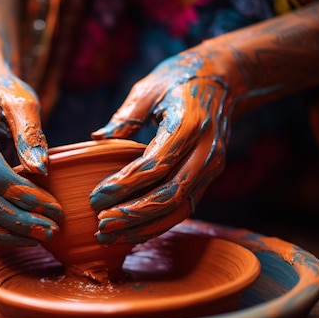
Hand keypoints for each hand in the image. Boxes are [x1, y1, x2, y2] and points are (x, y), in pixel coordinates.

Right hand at [0, 52, 61, 246]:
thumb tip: (39, 171)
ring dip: (5, 234)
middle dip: (17, 221)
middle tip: (50, 231)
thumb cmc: (5, 96)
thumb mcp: (22, 102)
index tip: (55, 208)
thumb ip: (30, 134)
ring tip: (38, 239)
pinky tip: (20, 237)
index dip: (25, 196)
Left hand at [90, 51, 231, 244]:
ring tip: (111, 236)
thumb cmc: (178, 80)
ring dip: (145, 227)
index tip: (95, 197)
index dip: (125, 184)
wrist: (223, 81)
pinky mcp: (208, 178)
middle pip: (170, 194)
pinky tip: (131, 231)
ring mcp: (210, 167)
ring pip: (179, 208)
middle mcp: (205, 151)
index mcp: (189, 124)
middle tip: (101, 225)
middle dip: (133, 214)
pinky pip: (183, 207)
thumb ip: (126, 116)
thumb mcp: (149, 87)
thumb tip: (96, 140)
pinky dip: (158, 223)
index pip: (156, 164)